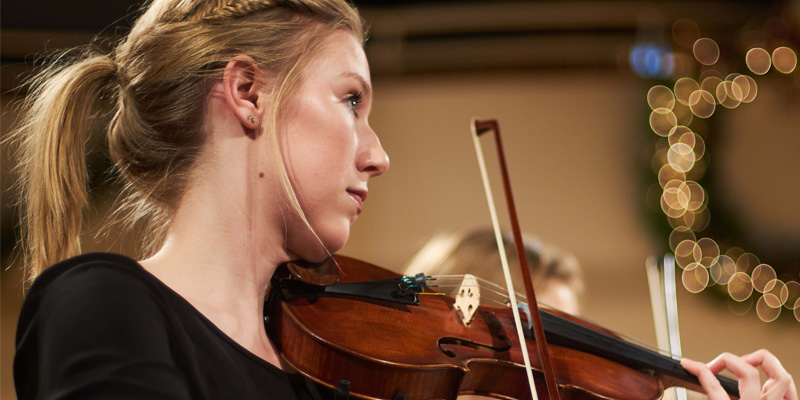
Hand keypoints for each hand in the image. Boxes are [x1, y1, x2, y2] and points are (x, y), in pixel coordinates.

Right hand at [681, 349, 796, 399]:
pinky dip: (779, 381)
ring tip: (745, 364)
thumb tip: (697, 377)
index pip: (714, 387)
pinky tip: (767, 381)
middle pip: (748, 372)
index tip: (688, 364)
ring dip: (761, 364)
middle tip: (716, 365)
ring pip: (781, 376)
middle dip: (730, 361)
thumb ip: (711, 395)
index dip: (698, 370)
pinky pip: (790, 391)